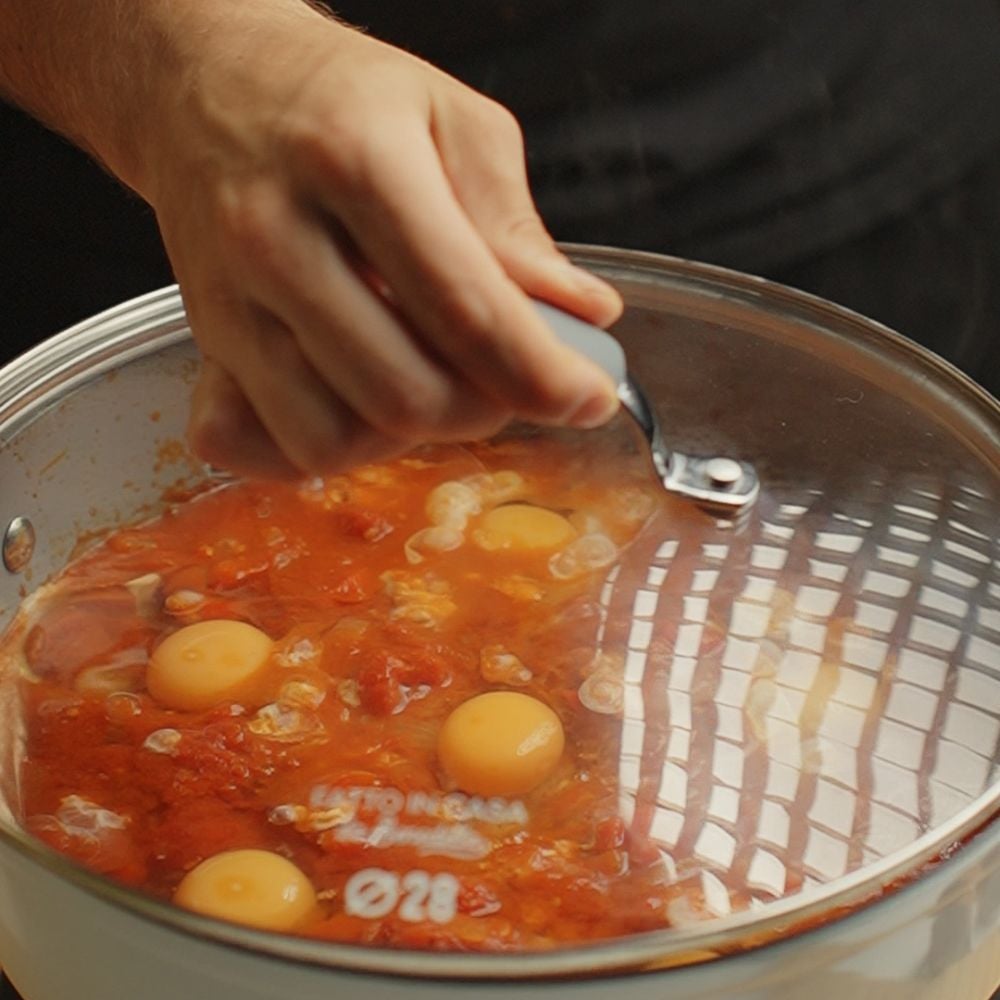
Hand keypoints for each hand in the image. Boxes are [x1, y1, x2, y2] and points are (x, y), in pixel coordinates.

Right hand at [141, 3, 622, 477]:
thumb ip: (516, 227)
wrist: (204, 82)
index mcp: (356, 164)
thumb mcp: (451, 121)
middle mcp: (278, 240)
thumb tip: (582, 315)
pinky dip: (325, 450)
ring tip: (429, 379)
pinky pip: (263, 448)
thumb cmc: (337, 98)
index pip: (467, 312)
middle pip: (406, 395)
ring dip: (408, 436)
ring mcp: (228, 302)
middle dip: (483, 410)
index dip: (543, 376)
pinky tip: (353, 405)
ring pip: (336, 439)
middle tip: (505, 378)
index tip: (588, 398)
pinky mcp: (202, 344)